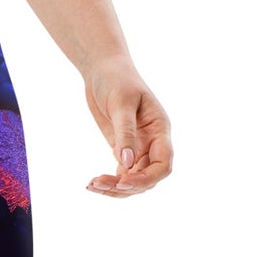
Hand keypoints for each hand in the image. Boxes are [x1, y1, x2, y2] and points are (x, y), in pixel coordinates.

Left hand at [84, 56, 172, 196]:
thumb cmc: (116, 79)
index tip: (123, 182)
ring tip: (92, 186)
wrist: (103, 69)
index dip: (147, 178)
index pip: (163, 164)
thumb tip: (127, 163)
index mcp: (160, 130)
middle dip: (126, 186)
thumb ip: (125, 133)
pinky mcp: (122, 149)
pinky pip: (121, 173)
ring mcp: (138, 147)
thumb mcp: (121, 104)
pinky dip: (109, 182)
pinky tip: (92, 184)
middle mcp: (152, 142)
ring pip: (134, 179)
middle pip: (148, 177)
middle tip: (98, 183)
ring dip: (115, 188)